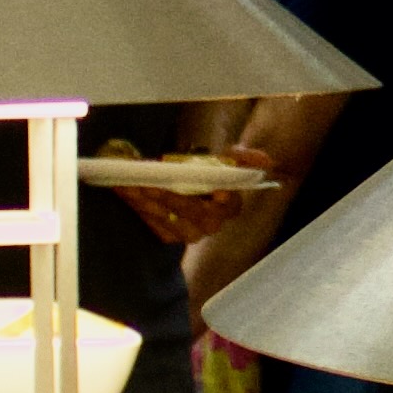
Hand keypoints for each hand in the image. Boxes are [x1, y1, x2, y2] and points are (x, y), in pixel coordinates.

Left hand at [113, 174, 282, 243]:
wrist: (187, 180)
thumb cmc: (208, 168)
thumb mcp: (227, 157)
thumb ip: (245, 158)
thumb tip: (266, 161)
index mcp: (230, 206)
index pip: (227, 204)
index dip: (219, 198)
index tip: (214, 192)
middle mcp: (212, 224)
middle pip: (191, 212)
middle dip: (169, 197)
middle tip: (150, 184)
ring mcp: (190, 233)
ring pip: (168, 219)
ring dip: (146, 203)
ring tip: (130, 185)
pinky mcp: (170, 235)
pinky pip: (153, 224)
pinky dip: (138, 208)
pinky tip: (127, 193)